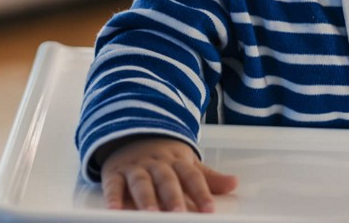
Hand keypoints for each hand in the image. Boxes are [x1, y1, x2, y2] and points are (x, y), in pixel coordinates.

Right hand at [100, 135, 237, 212]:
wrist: (134, 134)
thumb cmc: (165, 158)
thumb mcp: (188, 164)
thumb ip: (208, 178)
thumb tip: (234, 184)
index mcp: (178, 161)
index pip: (192, 177)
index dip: (202, 193)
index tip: (210, 210)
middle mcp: (157, 164)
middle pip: (167, 180)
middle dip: (173, 197)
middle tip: (179, 214)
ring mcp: (136, 167)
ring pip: (141, 182)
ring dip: (146, 198)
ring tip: (150, 213)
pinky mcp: (115, 172)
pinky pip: (114, 184)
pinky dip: (113, 197)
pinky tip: (115, 210)